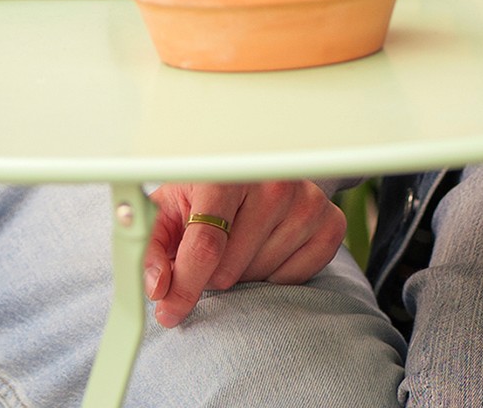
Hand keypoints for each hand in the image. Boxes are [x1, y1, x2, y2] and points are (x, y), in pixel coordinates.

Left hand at [144, 179, 347, 324]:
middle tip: (211, 252)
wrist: (254, 172)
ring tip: (238, 244)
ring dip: (243, 274)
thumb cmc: (205, 193)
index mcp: (226, 173)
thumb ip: (152, 248)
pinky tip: (266, 248)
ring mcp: (307, 202)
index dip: (185, 286)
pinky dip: (274, 276)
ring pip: (261, 276)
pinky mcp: (330, 222)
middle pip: (231, 268)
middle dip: (212, 274)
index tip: (169, 311)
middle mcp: (272, 182)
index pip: (205, 245)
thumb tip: (157, 286)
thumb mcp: (169, 210)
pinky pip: (294, 279)